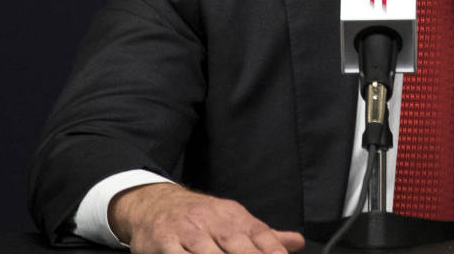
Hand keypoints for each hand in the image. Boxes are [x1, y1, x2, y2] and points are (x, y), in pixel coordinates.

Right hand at [110, 183, 304, 253]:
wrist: (156, 203)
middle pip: (235, 242)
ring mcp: (187, 231)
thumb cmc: (200, 217)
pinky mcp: (163, 241)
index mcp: (234, 217)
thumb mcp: (233, 220)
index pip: (260, 234)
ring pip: (206, 251)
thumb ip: (264, 236)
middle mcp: (213, 221)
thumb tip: (297, 243)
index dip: (273, 249)